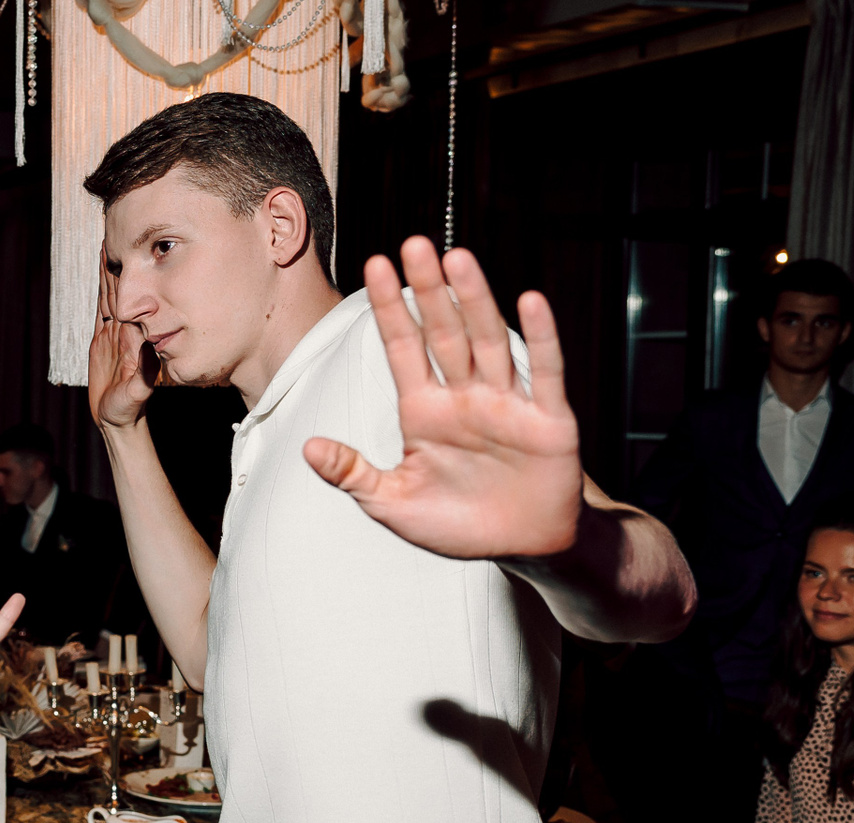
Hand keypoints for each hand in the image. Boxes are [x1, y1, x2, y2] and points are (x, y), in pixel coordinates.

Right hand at [88, 246, 161, 431]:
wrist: (118, 420)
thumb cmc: (128, 410)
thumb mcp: (135, 395)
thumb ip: (141, 377)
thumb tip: (147, 354)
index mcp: (135, 337)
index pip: (135, 300)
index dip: (131, 277)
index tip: (130, 251)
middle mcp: (127, 330)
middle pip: (124, 290)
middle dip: (121, 264)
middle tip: (116, 231)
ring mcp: (115, 333)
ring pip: (112, 294)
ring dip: (110, 270)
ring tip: (107, 242)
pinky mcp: (102, 338)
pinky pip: (101, 308)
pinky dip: (101, 288)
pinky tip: (103, 271)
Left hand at [303, 238, 582, 559]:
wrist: (522, 546)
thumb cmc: (457, 523)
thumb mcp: (393, 503)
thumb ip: (352, 474)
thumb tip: (306, 449)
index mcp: (424, 412)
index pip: (402, 348)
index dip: (389, 309)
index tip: (375, 265)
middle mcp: (464, 397)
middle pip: (442, 333)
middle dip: (428, 291)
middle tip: (413, 244)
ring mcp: (506, 404)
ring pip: (487, 342)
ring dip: (473, 301)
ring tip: (457, 259)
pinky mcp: (548, 420)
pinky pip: (544, 373)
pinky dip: (540, 338)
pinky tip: (530, 300)